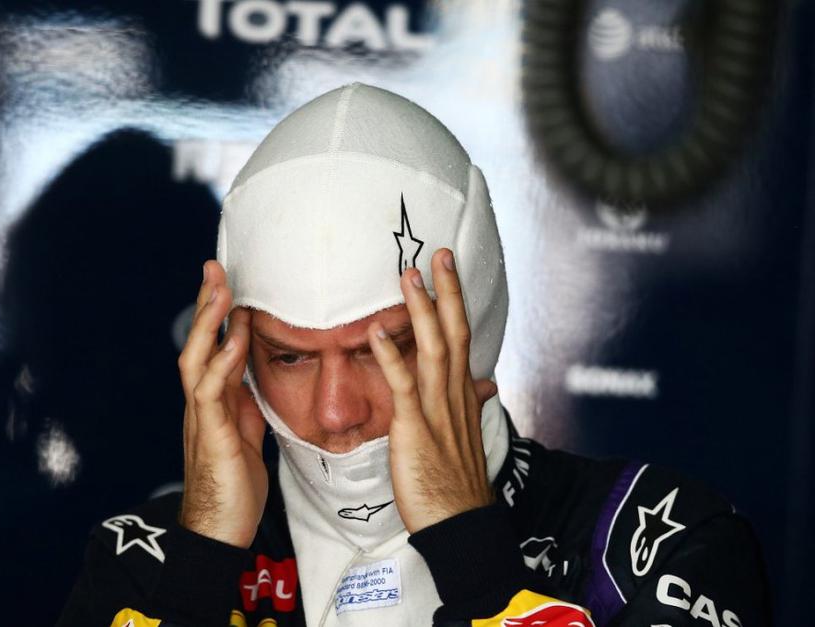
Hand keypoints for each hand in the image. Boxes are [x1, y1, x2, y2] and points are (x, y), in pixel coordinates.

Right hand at [177, 260, 266, 548]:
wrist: (221, 530)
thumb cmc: (234, 484)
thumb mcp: (246, 433)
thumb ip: (246, 403)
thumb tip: (253, 378)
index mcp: (214, 401)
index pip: (211, 347)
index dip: (217, 315)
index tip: (227, 281)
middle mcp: (201, 403)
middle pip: (196, 343)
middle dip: (205, 304)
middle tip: (214, 267)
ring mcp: (201, 418)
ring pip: (195, 359)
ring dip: (208, 323)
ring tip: (220, 289)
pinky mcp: (210, 436)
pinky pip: (209, 393)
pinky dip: (219, 364)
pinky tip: (231, 341)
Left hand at [368, 248, 498, 533]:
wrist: (459, 522)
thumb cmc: (457, 482)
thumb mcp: (466, 435)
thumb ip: (470, 402)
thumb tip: (485, 383)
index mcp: (462, 395)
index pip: (461, 337)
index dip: (455, 301)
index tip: (449, 269)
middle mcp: (453, 395)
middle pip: (453, 332)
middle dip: (447, 291)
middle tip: (439, 253)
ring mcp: (436, 410)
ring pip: (432, 350)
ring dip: (420, 311)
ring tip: (409, 277)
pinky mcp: (415, 429)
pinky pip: (403, 386)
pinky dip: (391, 357)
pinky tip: (376, 332)